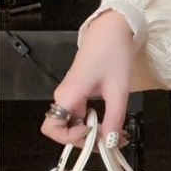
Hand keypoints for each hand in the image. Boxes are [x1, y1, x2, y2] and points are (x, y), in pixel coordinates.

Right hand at [40, 9, 134, 147]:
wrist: (113, 29)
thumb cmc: (113, 54)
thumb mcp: (118, 90)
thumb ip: (115, 118)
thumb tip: (111, 142)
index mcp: (67, 95)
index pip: (52, 129)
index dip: (71, 139)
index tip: (94, 135)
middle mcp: (64, 96)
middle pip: (65, 129)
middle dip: (88, 140)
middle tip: (114, 141)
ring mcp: (71, 93)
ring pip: (76, 123)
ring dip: (95, 132)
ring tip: (118, 134)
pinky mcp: (80, 90)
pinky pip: (82, 113)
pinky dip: (97, 122)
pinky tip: (114, 123)